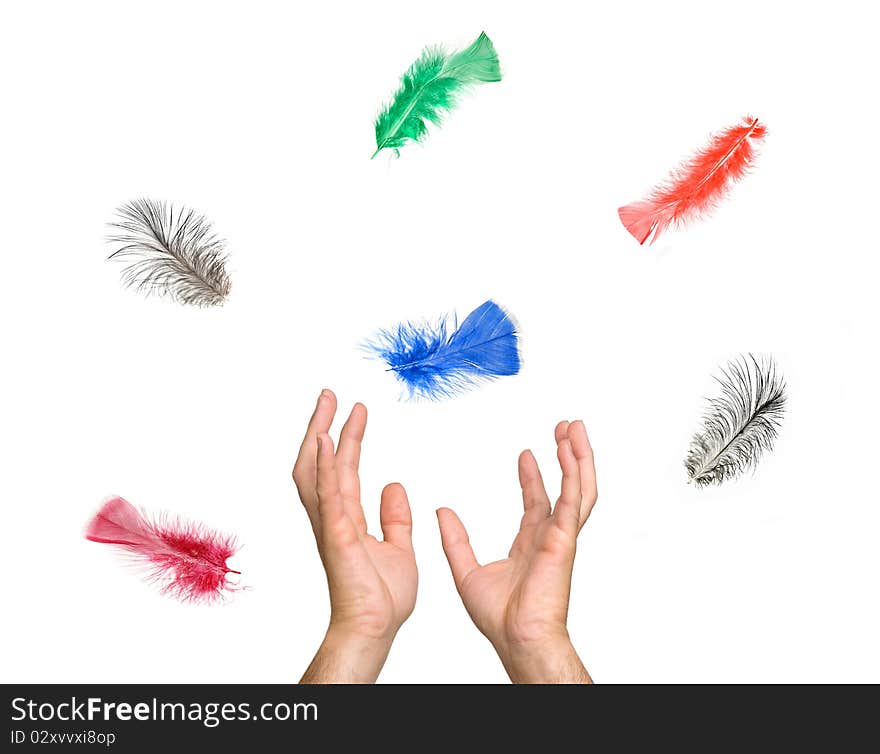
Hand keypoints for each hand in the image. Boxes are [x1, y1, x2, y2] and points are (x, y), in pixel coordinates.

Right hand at [294, 390, 416, 682]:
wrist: (376, 627)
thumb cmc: (382, 598)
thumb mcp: (399, 546)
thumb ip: (395, 517)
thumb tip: (395, 487)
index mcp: (347, 518)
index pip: (342, 468)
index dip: (346, 438)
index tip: (354, 410)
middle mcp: (333, 517)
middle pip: (319, 462)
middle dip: (322, 426)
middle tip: (331, 395)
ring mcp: (332, 525)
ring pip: (316, 472)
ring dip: (319, 437)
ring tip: (327, 406)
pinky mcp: (338, 535)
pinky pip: (328, 494)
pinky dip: (324, 466)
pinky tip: (325, 442)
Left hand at [437, 420, 596, 682]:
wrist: (516, 637)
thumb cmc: (499, 618)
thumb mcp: (466, 571)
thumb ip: (455, 540)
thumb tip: (442, 513)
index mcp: (531, 543)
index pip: (536, 501)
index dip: (532, 476)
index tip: (526, 453)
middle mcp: (550, 536)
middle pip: (566, 487)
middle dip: (567, 456)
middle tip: (564, 429)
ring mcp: (561, 536)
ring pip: (578, 487)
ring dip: (579, 457)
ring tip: (574, 429)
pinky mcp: (565, 539)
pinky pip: (573, 500)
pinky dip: (575, 474)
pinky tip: (571, 452)